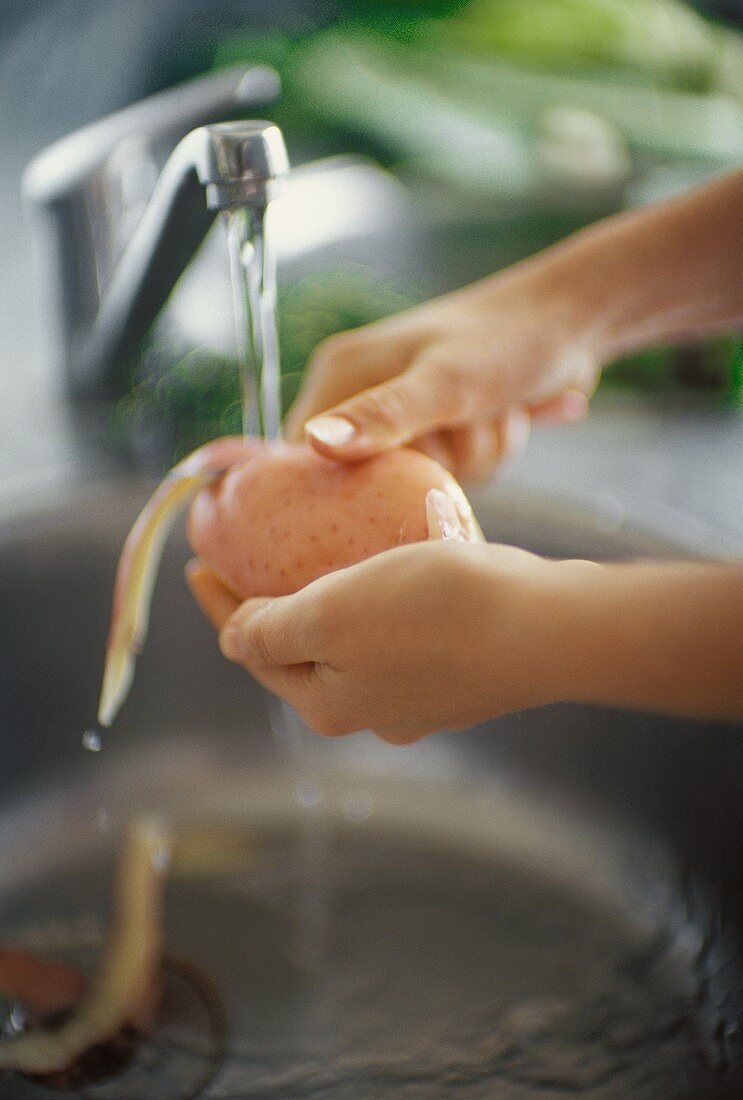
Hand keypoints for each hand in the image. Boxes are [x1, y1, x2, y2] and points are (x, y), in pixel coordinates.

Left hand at [187, 541, 580, 742]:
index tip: (200, 561)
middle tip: (250, 557)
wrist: (547, 627)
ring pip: (355, 644)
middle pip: (301, 653)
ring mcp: (420, 699)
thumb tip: (232, 640)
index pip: (253, 650)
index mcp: (328, 704)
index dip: (221, 605)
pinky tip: (391, 566)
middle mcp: (371, 714)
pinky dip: (380, 601)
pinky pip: (400, 634)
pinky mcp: (461, 675)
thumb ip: (271, 631)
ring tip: (318, 556)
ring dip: (330, 603)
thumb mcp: (330, 615)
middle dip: (272, 608)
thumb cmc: (433, 612)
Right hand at [285, 265, 594, 480]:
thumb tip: (315, 445)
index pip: (306, 459)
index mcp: (342, 377)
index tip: (399, 474)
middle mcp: (367, 396)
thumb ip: (382, 416)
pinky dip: (490, 453)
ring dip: (476, 456)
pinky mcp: (446, 429)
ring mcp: (409, 416)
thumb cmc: (508, 339)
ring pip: (426, 481)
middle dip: (439, 462)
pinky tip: (509, 413)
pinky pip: (457, 475)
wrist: (575, 319)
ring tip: (494, 409)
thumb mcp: (445, 382)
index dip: (346, 483)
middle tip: (467, 417)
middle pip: (375, 480)